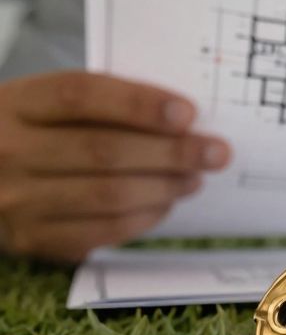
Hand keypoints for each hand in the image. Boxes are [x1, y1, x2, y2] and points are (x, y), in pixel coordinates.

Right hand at [0, 71, 230, 262]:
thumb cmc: (32, 133)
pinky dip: (144, 217)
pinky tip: (165, 203)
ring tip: (194, 177)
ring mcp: (17, 199)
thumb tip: (182, 121)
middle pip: (104, 150)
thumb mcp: (47, 105)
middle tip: (216, 152)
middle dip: (172, 153)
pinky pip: (102, 231)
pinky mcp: (31, 239)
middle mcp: (8, 150)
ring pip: (108, 195)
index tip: (188, 113)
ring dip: (165, 187)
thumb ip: (103, 105)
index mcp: (16, 102)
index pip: (81, 95)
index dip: (140, 104)